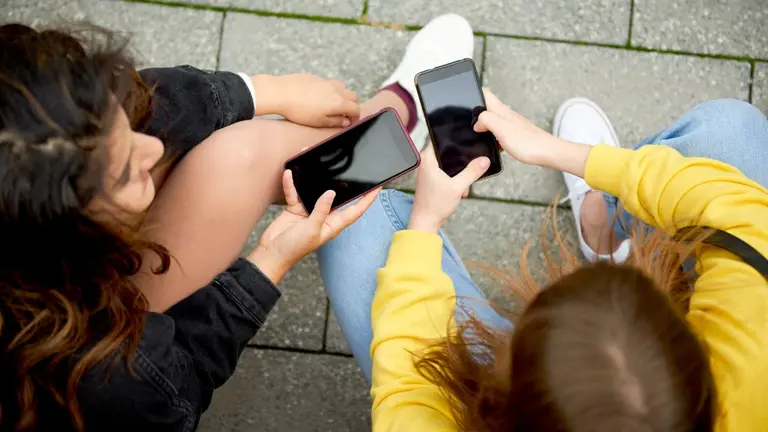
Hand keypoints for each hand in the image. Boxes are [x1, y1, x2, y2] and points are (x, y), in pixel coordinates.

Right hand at [248, 170, 378, 282]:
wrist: (272, 253)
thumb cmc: (294, 248)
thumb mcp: (312, 230)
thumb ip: (321, 211)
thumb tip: (331, 193)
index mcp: (334, 224)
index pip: (355, 210)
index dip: (367, 199)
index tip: (378, 187)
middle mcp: (324, 216)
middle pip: (338, 196)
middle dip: (343, 182)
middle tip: (352, 167)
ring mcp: (310, 211)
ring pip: (315, 190)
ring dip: (313, 178)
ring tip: (317, 161)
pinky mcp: (296, 207)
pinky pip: (295, 192)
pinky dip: (292, 183)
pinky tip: (290, 173)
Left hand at [252, 74, 359, 127]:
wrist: (280, 93)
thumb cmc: (299, 111)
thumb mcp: (319, 122)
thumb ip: (335, 122)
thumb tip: (345, 122)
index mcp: (339, 102)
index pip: (356, 108)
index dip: (356, 117)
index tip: (350, 122)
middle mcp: (336, 89)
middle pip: (353, 96)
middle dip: (351, 105)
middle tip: (343, 115)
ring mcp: (326, 81)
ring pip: (342, 87)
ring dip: (342, 96)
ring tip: (331, 105)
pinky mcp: (315, 77)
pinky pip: (328, 83)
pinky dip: (329, 90)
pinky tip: (317, 97)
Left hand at [408, 146, 489, 232]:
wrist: (426, 221)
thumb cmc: (434, 205)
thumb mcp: (457, 187)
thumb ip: (472, 172)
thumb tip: (484, 160)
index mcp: (428, 160)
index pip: (439, 140)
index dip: (452, 138)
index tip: (465, 140)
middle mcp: (426, 164)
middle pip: (447, 152)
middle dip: (460, 159)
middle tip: (469, 164)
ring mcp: (429, 172)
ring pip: (448, 164)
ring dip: (459, 172)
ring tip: (465, 181)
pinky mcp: (433, 180)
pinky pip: (447, 173)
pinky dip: (455, 179)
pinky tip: (461, 188)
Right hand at [473, 89, 561, 165]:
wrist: (547, 152)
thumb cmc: (528, 142)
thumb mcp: (501, 128)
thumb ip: (486, 120)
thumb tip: (477, 122)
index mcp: (501, 111)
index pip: (486, 94)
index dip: (475, 92)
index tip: (465, 95)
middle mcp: (506, 115)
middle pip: (488, 108)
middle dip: (476, 113)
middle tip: (467, 121)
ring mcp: (511, 124)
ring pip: (493, 121)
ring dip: (485, 126)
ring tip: (479, 135)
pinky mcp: (515, 135)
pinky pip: (499, 133)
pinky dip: (493, 137)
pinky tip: (494, 145)